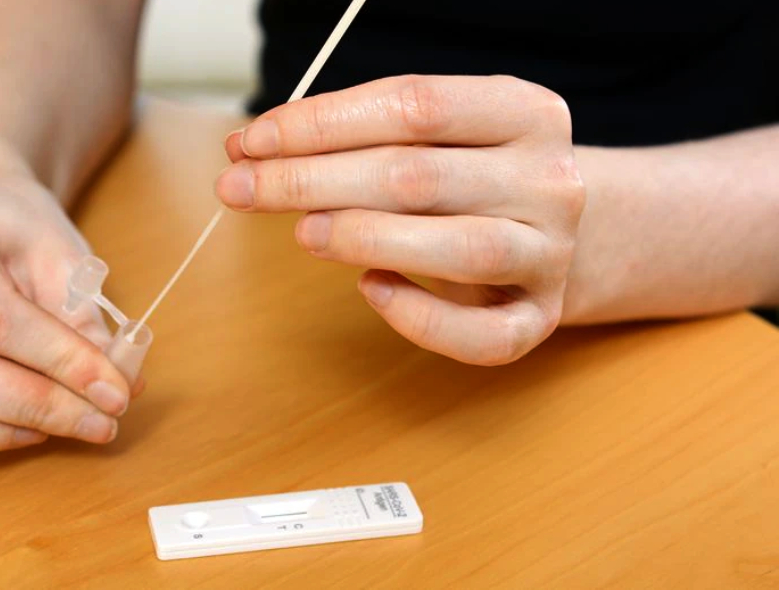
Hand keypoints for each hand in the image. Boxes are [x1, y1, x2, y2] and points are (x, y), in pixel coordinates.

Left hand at [217, 75, 584, 364]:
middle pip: (419, 175)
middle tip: (241, 188)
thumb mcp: (443, 136)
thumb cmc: (479, 178)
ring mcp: (551, 253)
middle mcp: (549, 180)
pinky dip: (421, 319)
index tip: (252, 142)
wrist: (575, 233)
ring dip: (364, 238)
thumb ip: (363, 137)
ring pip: (460, 248)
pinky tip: (370, 290)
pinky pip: (485, 336)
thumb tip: (256, 151)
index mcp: (525, 112)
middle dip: (314, 180)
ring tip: (301, 233)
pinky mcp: (541, 317)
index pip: (413, 106)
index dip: (322, 123)